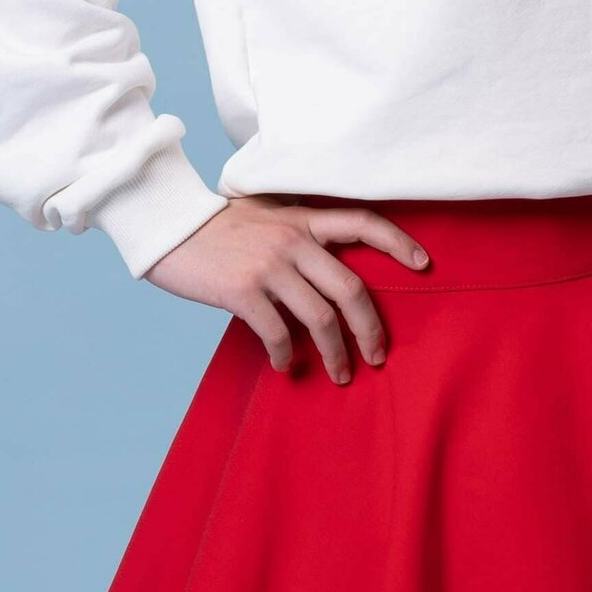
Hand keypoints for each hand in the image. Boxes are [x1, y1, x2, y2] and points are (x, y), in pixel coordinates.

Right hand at [140, 194, 431, 383]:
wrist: (168, 224)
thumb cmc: (217, 227)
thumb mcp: (266, 217)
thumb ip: (297, 234)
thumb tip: (325, 270)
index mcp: (303, 219)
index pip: (364, 222)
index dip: (398, 242)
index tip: (424, 265)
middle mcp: (294, 240)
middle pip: (351, 288)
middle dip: (370, 328)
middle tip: (378, 357)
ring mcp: (270, 265)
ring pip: (321, 317)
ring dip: (336, 353)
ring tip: (339, 375)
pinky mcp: (243, 291)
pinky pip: (279, 333)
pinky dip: (288, 356)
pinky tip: (288, 366)